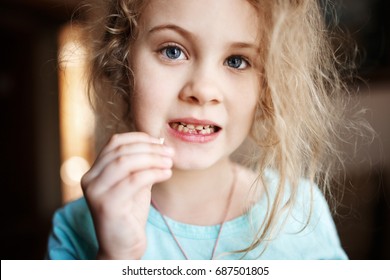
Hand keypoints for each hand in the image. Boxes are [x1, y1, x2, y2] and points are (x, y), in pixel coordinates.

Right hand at [81, 132, 173, 258]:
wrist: (123, 247)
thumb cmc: (130, 214)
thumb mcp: (135, 183)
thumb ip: (142, 165)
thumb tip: (160, 143)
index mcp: (94, 171)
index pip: (115, 142)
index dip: (139, 138)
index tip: (160, 142)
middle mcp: (90, 179)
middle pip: (121, 150)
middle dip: (150, 148)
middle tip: (170, 152)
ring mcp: (96, 192)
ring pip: (126, 162)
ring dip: (153, 159)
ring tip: (169, 162)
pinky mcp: (107, 205)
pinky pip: (134, 181)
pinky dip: (154, 173)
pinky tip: (166, 174)